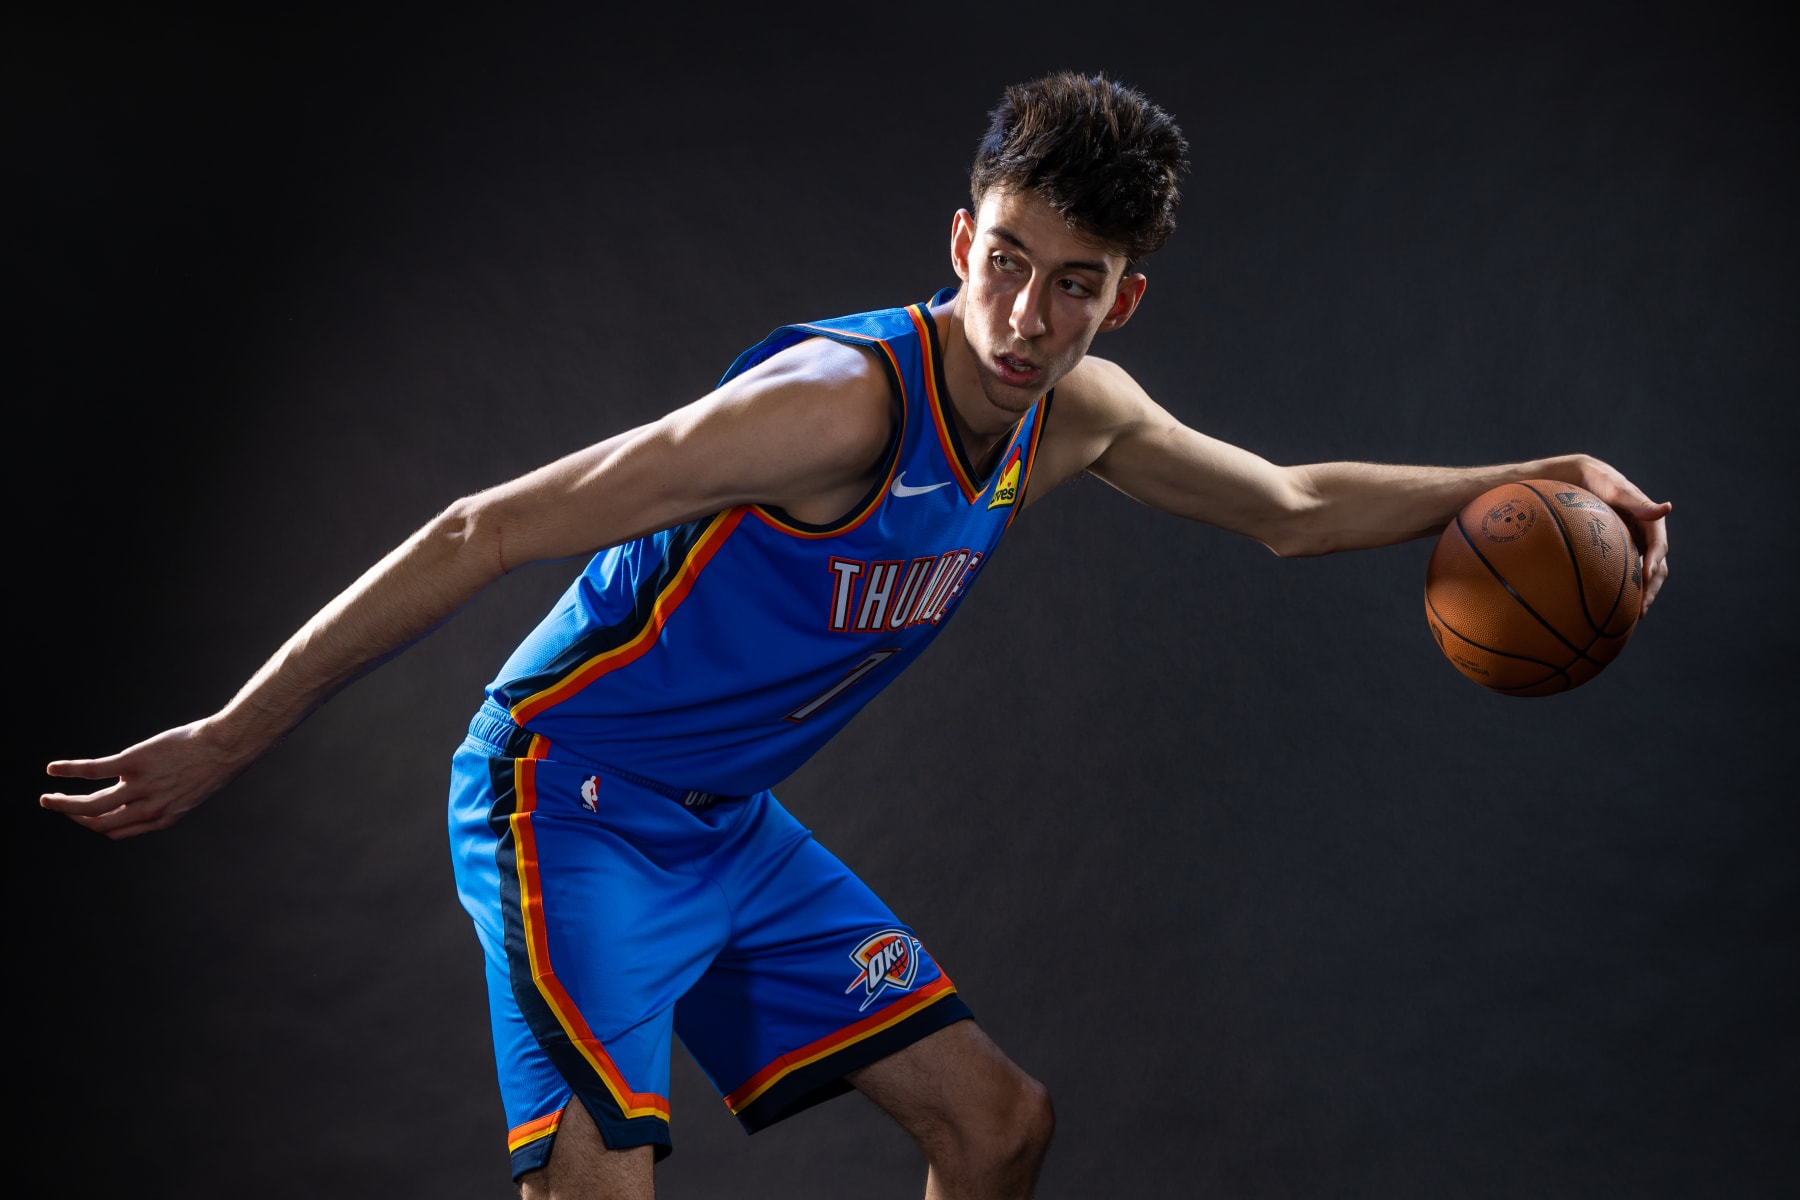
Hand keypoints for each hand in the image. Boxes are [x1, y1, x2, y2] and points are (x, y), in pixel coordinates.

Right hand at [42, 720, 244, 839]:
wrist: (227, 746)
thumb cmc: (212, 765)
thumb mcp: (190, 792)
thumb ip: (166, 800)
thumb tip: (146, 794)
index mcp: (161, 819)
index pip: (116, 832)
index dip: (96, 826)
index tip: (83, 816)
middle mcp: (148, 809)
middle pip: (98, 823)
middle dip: (73, 817)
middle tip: (57, 806)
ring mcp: (140, 787)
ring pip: (90, 805)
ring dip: (63, 804)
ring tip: (46, 798)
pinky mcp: (134, 762)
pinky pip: (93, 771)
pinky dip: (69, 771)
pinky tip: (53, 769)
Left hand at [1568, 454, 1670, 615]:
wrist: (1579, 479)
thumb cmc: (1598, 481)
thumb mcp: (1616, 489)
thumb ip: (1639, 501)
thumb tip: (1667, 508)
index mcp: (1650, 522)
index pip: (1659, 547)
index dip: (1655, 563)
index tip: (1647, 577)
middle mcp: (1645, 536)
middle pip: (1656, 567)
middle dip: (1651, 588)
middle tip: (1641, 609)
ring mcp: (1633, 545)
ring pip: (1644, 575)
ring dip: (1642, 594)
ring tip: (1633, 616)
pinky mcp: (1619, 552)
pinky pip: (1625, 573)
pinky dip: (1624, 589)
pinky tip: (1613, 607)